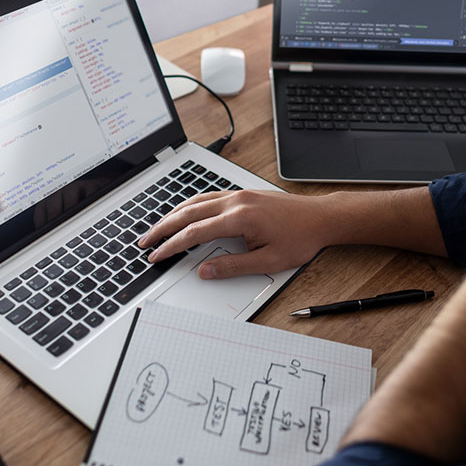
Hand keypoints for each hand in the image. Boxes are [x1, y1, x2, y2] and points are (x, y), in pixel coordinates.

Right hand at [138, 190, 336, 278]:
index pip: (194, 232)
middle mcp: (235, 201)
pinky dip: (190, 205)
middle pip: (188, 212)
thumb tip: (204, 272)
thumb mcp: (268, 261)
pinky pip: (209, 196)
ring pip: (196, 201)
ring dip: (173, 214)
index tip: (156, 255)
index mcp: (239, 217)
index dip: (171, 246)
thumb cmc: (300, 238)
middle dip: (163, 228)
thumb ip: (233, 267)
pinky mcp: (243, 194)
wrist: (321, 218)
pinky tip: (184, 213)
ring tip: (157, 228)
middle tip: (145, 242)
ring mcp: (238, 194)